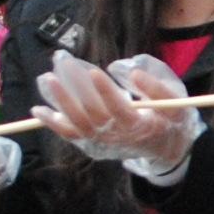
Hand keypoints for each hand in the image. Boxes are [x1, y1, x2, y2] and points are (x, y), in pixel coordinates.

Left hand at [35, 54, 194, 178]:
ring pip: (77, 125)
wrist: (163, 149)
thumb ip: (156, 88)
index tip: (94, 71)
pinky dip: (53, 123)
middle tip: (64, 64)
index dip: (106, 92)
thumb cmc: (168, 121)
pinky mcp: (92, 143)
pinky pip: (70, 135)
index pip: (119, 110)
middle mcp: (117, 137)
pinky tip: (38, 109)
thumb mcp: (174, 103)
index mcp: (139, 127)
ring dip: (60, 103)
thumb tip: (132, 71)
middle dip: (76, 89)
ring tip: (47, 79)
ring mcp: (102, 142)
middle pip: (92, 115)